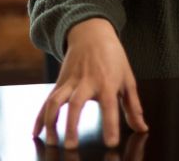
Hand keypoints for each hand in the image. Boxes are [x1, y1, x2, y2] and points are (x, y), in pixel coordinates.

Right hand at [32, 18, 148, 148]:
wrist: (91, 33)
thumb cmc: (112, 57)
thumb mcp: (128, 79)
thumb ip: (134, 106)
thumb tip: (142, 128)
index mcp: (106, 83)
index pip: (109, 106)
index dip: (110, 125)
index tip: (110, 142)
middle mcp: (85, 82)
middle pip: (76, 103)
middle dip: (72, 125)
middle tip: (70, 145)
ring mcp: (69, 81)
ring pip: (56, 101)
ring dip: (51, 122)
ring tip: (52, 141)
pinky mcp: (59, 82)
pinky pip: (47, 100)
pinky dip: (40, 116)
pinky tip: (36, 132)